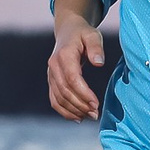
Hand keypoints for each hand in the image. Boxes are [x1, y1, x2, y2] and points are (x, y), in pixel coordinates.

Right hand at [47, 4, 104, 121]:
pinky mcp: (51, 81)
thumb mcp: (93, 35)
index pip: (72, 79)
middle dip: (81, 105)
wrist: (68, 31)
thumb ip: (96, 47)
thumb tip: (99, 62)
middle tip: (96, 114)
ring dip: (74, 110)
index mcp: (64, 55)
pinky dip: (64, 111)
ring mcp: (50, 75)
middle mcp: (54, 66)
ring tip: (90, 116)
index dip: (83, 93)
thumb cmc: (83, 34)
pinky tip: (78, 118)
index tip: (96, 104)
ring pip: (58, 98)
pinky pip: (54, 100)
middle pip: (65, 91)